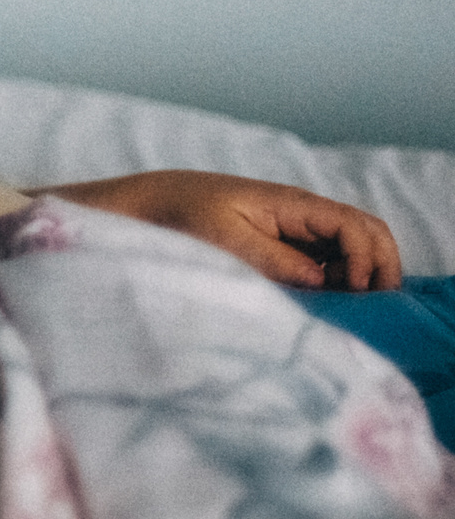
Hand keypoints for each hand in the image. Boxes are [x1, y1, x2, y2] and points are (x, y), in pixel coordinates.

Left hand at [44, 170, 402, 290]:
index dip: (369, 261)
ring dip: (358, 280)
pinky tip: (322, 308)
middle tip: (371, 312)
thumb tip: (322, 281)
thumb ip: (275, 260)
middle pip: (367, 237)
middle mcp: (300, 216)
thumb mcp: (224, 240)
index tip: (356, 295)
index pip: (357, 227)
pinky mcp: (278, 249)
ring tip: (348, 314)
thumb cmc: (177, 217)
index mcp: (292, 205)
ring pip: (349, 253)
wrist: (141, 209)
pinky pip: (322, 264)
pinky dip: (334, 284)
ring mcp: (292, 233)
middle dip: (378, 271)